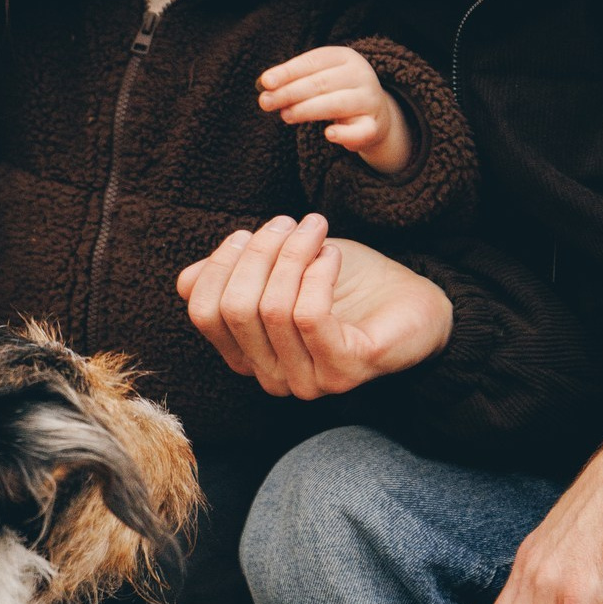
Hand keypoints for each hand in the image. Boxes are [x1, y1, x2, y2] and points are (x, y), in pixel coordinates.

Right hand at [176, 213, 451, 397]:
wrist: (417, 302)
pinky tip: (332, 255)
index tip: (247, 232)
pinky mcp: (342, 372)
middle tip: (288, 222)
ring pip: (272, 309)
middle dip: (258, 254)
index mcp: (249, 354)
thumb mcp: (284, 268)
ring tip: (315, 228)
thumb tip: (186, 280)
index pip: (205, 313)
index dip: (219, 266)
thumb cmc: (348, 284)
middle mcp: (271, 377)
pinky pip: (310, 316)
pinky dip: (317, 274)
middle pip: (235, 309)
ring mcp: (307, 381)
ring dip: (292, 254)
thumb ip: (236, 275)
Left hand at [258, 46, 413, 174]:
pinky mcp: (375, 126)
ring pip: (337, 104)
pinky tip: (328, 135)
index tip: (265, 82)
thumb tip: (263, 85)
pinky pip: (362, 131)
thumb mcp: (318, 79)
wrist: (374, 113)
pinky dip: (345, 134)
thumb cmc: (336, 92)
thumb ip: (293, 80)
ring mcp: (370, 100)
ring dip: (308, 110)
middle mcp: (361, 75)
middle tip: (265, 102)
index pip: (312, 62)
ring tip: (285, 116)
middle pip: (321, 83)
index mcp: (345, 57)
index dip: (288, 72)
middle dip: (290, 92)